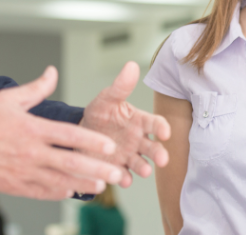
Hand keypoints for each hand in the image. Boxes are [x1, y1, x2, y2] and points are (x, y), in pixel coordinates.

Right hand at [0, 66, 125, 199]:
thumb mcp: (8, 98)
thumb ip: (36, 88)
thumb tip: (53, 72)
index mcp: (32, 129)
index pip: (69, 136)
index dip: (91, 142)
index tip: (109, 146)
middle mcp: (30, 153)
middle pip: (70, 163)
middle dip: (96, 169)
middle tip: (117, 173)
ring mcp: (22, 172)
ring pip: (59, 181)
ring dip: (82, 184)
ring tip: (101, 185)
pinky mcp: (14, 185)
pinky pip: (41, 192)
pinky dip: (59, 192)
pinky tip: (72, 191)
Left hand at [80, 61, 170, 185]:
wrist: (80, 134)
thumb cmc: (99, 114)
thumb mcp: (107, 99)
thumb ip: (120, 86)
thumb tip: (131, 65)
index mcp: (138, 122)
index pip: (155, 124)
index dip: (162, 128)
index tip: (165, 132)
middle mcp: (137, 140)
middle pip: (152, 147)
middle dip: (158, 154)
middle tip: (162, 160)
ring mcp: (128, 156)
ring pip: (140, 163)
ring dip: (144, 168)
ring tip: (144, 171)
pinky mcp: (116, 169)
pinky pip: (122, 175)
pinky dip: (123, 178)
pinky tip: (122, 179)